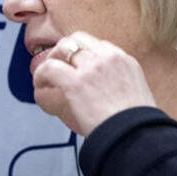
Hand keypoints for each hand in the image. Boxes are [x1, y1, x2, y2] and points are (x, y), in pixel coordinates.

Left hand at [31, 32, 155, 136]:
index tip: (76, 63)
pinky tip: (40, 84)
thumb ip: (121, 85)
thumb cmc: (136, 124)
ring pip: (62, 49)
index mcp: (124, 60)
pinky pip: (49, 69)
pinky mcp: (75, 83)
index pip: (98, 44)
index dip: (82, 52)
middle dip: (64, 49)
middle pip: (77, 39)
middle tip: (57, 64)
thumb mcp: (136, 93)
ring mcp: (91, 69)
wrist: (134, 136)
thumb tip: (108, 92)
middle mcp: (108, 59)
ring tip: (46, 75)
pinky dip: (40, 75)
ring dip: (51, 59)